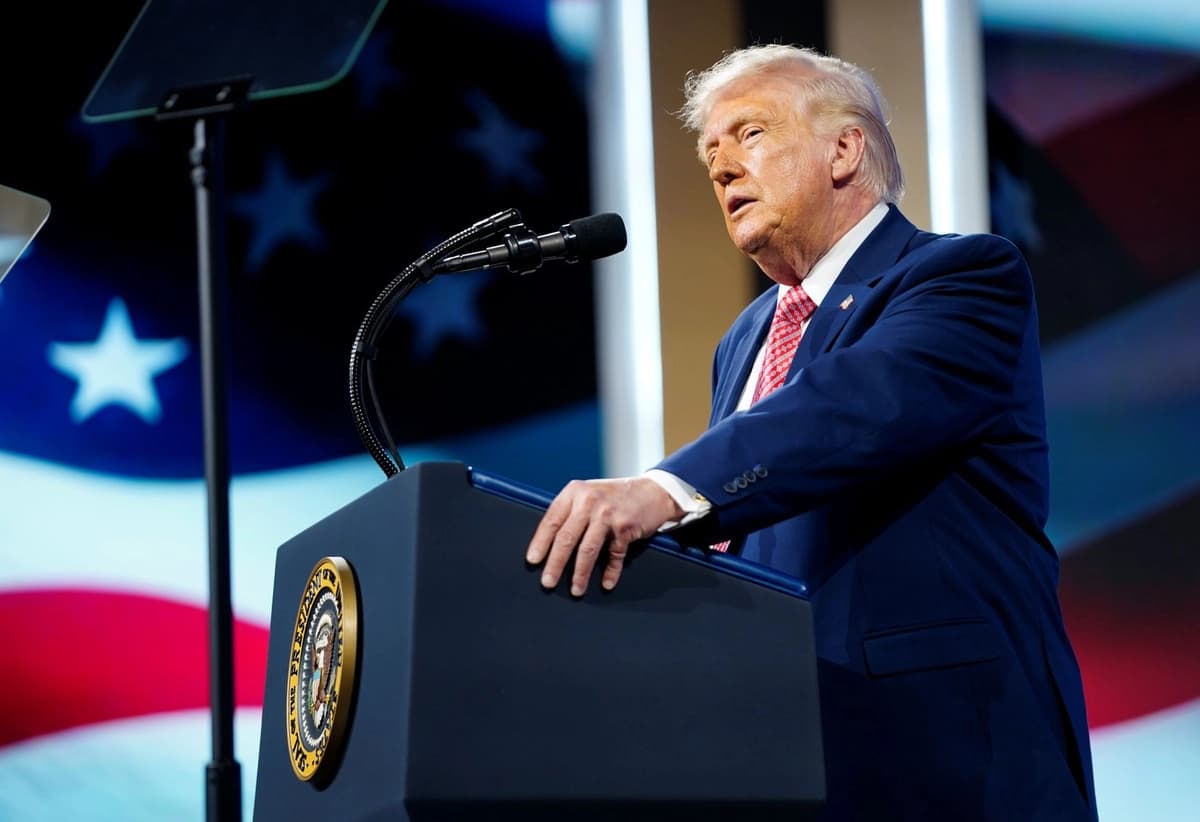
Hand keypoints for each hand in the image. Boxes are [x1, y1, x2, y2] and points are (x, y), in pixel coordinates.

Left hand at [525, 477, 683, 595]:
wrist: (653, 491)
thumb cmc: (615, 497)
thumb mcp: (589, 494)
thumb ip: (571, 512)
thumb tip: (549, 544)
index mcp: (574, 492)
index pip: (551, 520)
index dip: (540, 542)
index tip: (533, 561)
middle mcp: (589, 501)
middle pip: (566, 537)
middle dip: (555, 563)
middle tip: (547, 582)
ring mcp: (608, 514)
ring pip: (588, 549)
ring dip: (580, 573)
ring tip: (576, 590)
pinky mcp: (625, 527)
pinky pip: (614, 555)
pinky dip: (610, 572)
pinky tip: (606, 584)